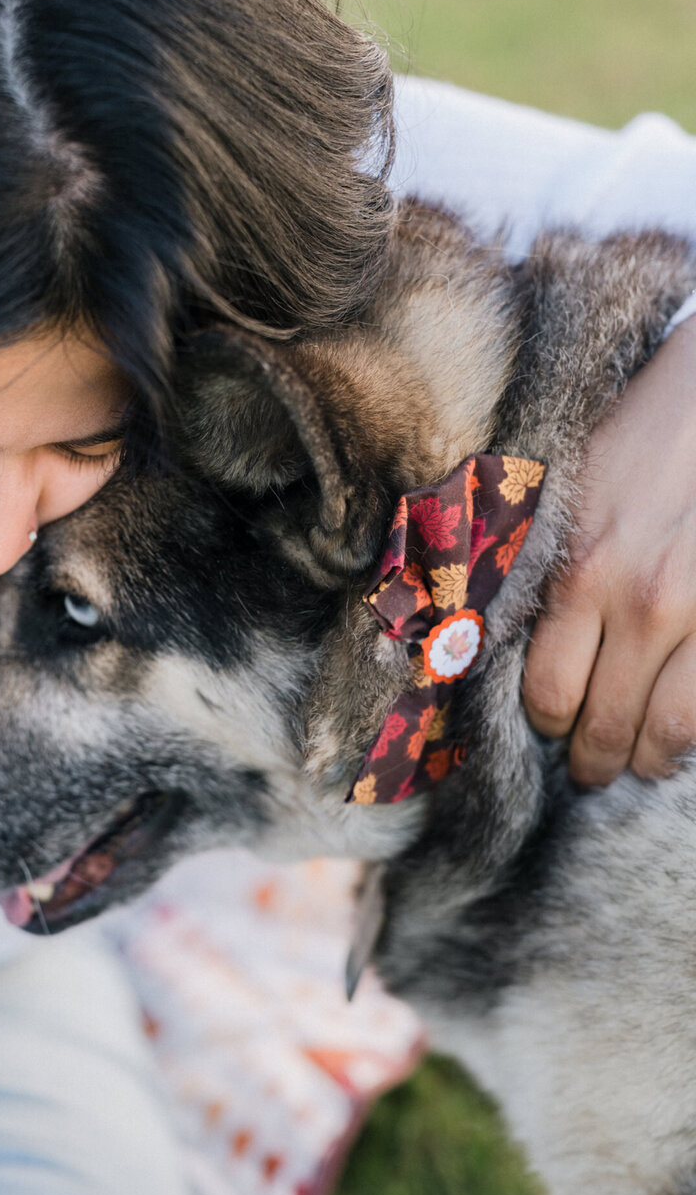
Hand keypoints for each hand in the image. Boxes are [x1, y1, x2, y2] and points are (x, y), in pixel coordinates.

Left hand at [523, 316, 695, 783]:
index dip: (544, 724)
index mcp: (578, 569)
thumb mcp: (573, 484)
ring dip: (649, 757)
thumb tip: (516, 624)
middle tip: (591, 769)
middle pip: (601, 723)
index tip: (549, 729)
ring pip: (668, 731)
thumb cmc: (648, 425)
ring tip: (644, 761)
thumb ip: (549, 559)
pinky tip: (686, 730)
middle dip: (592, 759)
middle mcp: (637, 601)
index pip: (545, 691)